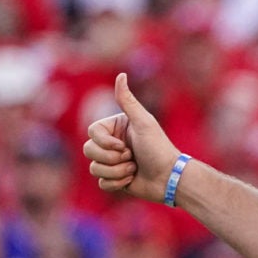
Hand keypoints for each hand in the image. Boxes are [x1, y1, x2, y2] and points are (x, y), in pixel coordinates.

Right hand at [82, 73, 181, 203]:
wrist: (170, 177)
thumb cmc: (158, 148)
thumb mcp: (143, 122)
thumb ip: (128, 100)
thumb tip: (121, 75)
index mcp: (115, 128)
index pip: (91, 132)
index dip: (105, 143)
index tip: (125, 146)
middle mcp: (111, 143)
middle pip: (88, 150)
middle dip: (111, 158)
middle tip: (132, 157)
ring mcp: (112, 162)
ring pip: (94, 168)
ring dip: (117, 171)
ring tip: (134, 168)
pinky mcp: (114, 179)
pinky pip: (101, 183)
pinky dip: (117, 183)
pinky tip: (132, 179)